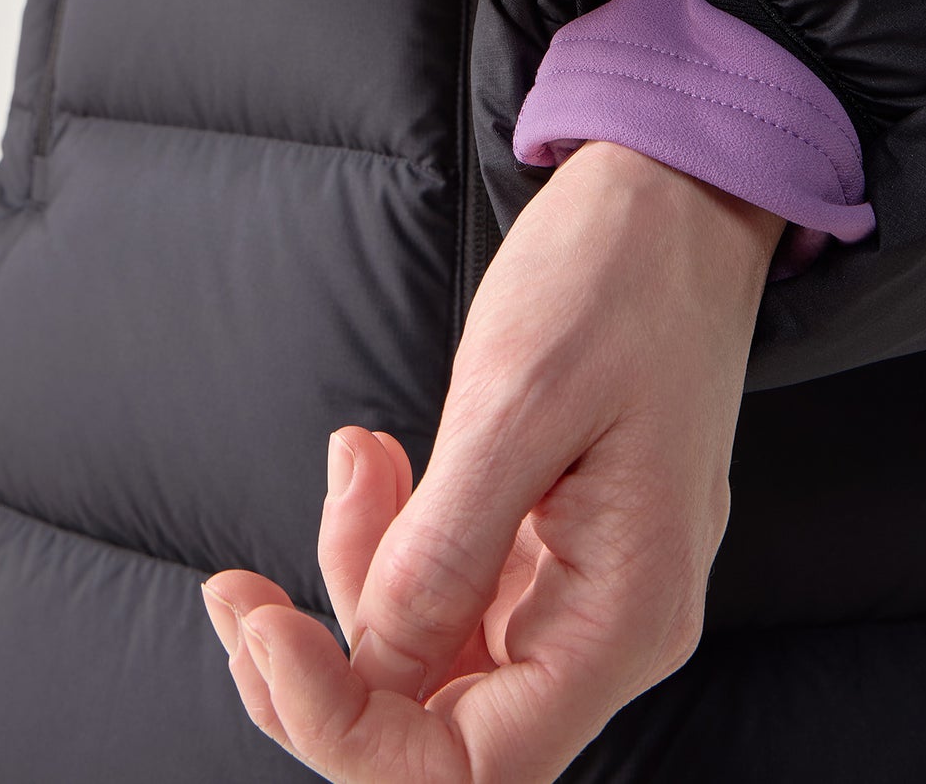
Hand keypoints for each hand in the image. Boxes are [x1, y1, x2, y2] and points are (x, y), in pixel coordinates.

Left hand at [199, 139, 785, 781]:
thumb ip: (444, 551)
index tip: (266, 629)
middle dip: (328, 668)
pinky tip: (378, 464)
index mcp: (626, 611)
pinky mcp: (556, 543)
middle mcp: (611, 623)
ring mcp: (584, 584)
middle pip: (441, 729)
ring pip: (433, 661)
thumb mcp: (518, 400)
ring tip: (355, 464)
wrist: (677, 199)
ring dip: (356, 585)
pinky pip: (454, 590)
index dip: (348, 731)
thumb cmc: (620, 276)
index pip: (470, 769)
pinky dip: (394, 543)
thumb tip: (371, 673)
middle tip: (249, 587)